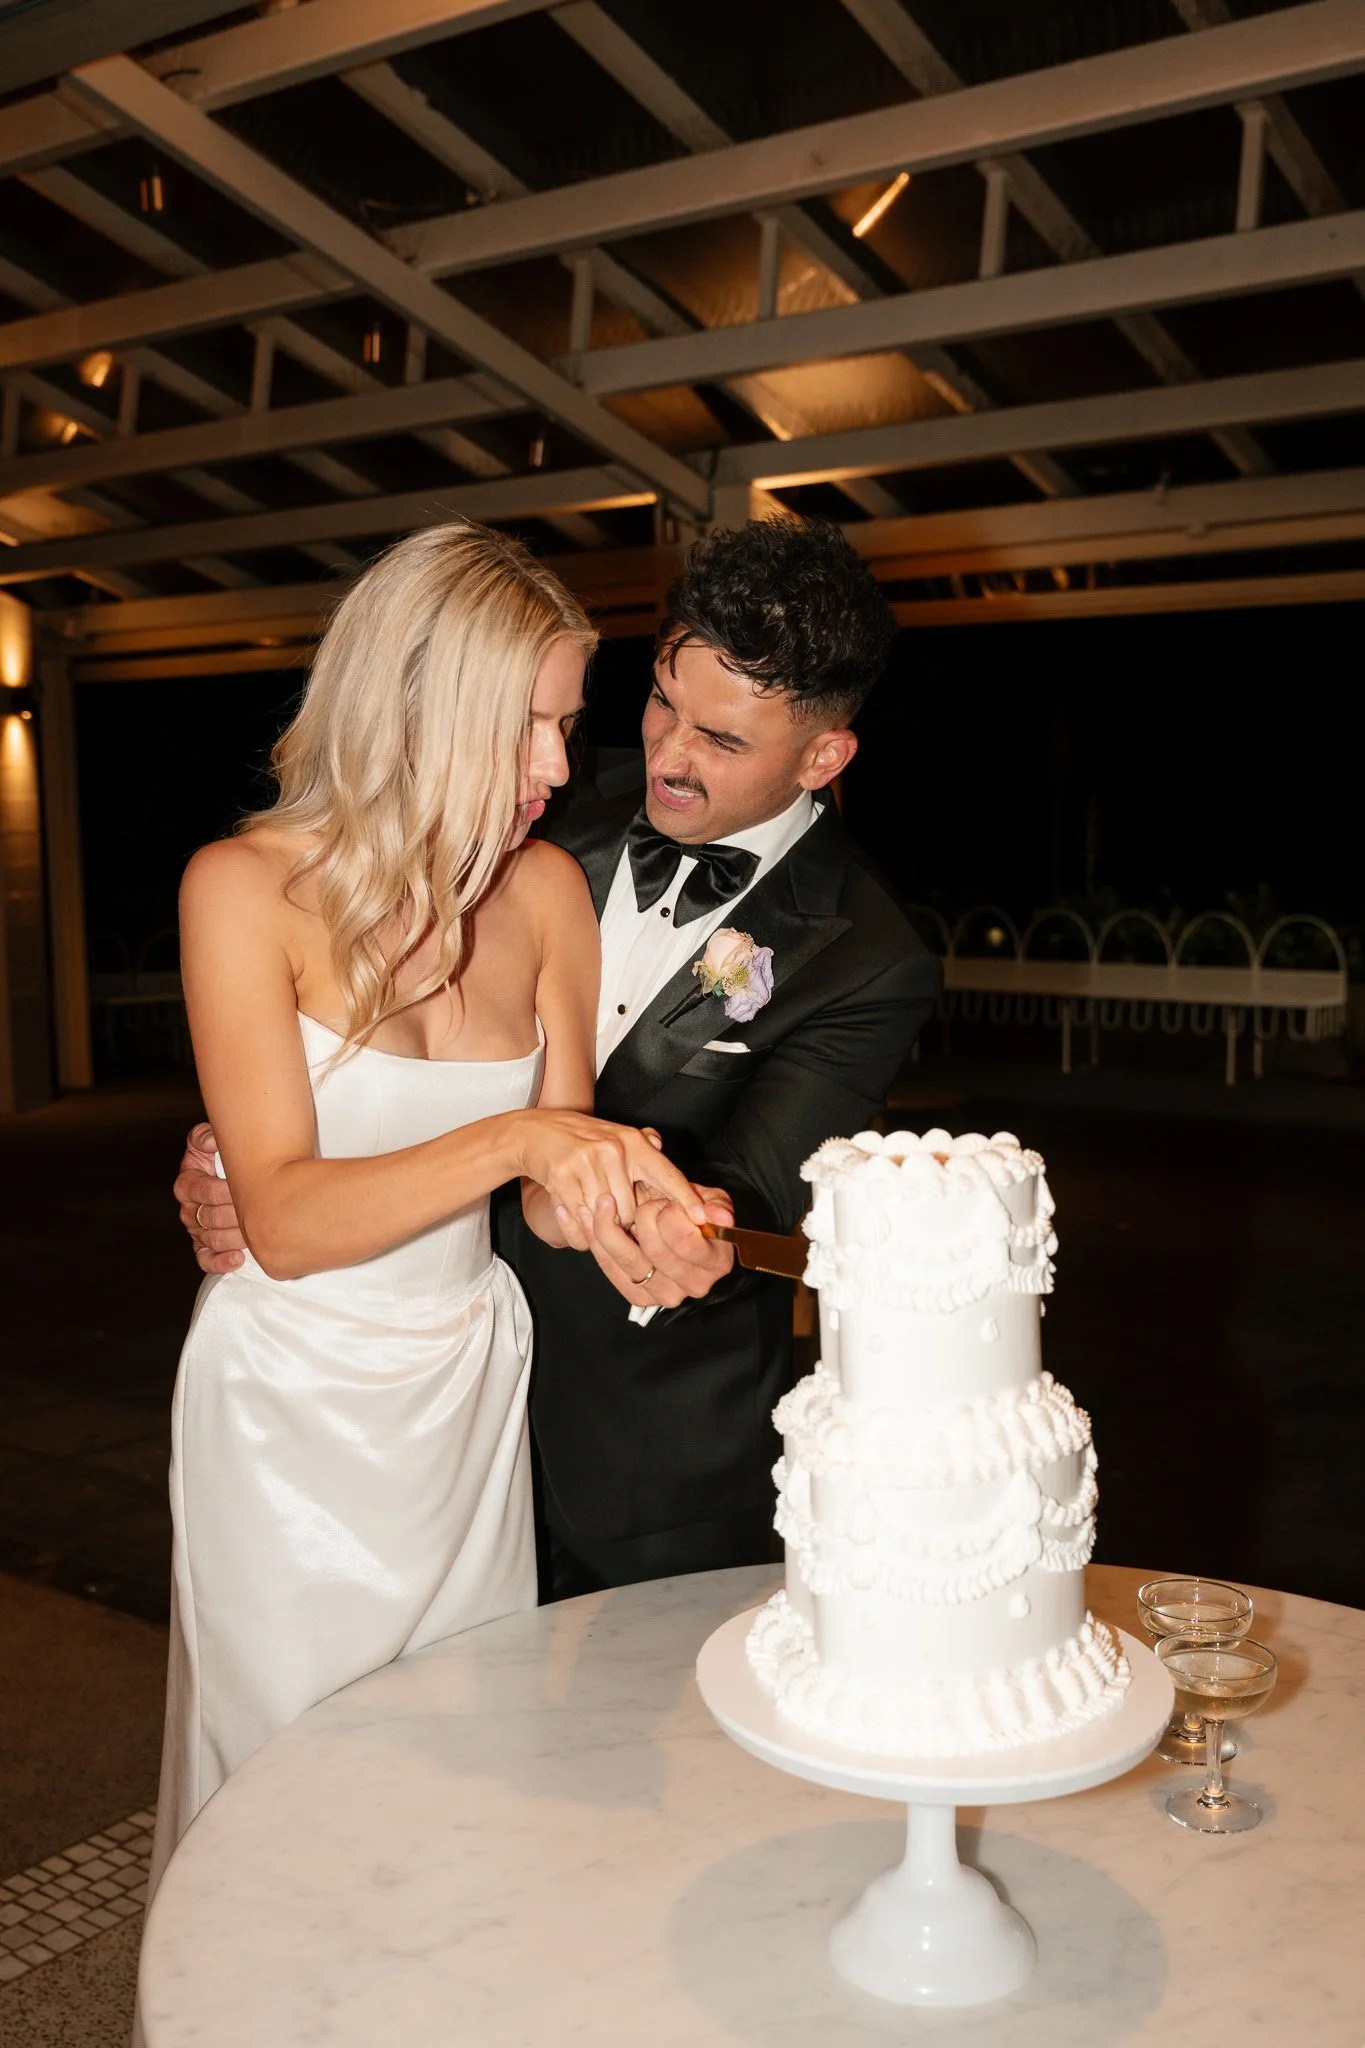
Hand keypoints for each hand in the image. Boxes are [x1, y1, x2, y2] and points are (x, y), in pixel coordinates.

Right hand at [174, 1123, 245, 1274]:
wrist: (239, 1175)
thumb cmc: (225, 1157)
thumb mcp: (211, 1141)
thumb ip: (205, 1137)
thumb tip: (211, 1142)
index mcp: (187, 1183)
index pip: (202, 1191)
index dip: (222, 1191)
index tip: (244, 1188)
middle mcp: (188, 1208)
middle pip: (209, 1217)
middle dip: (234, 1215)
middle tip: (259, 1212)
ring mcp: (196, 1229)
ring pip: (210, 1239)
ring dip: (234, 1238)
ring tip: (255, 1233)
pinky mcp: (204, 1246)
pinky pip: (206, 1259)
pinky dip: (220, 1262)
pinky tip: (238, 1259)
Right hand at [515, 1111, 704, 1233]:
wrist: (533, 1133)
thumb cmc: (580, 1140)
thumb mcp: (615, 1137)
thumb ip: (641, 1148)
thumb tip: (661, 1147)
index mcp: (632, 1142)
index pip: (667, 1173)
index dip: (686, 1198)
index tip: (703, 1218)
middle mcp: (614, 1150)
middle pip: (633, 1211)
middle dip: (623, 1218)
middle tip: (607, 1204)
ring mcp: (588, 1163)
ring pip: (607, 1217)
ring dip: (597, 1221)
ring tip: (586, 1202)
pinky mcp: (563, 1178)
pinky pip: (580, 1220)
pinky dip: (577, 1226)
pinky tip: (571, 1207)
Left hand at [566, 1182, 735, 1308]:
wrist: (681, 1235)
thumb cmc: (697, 1215)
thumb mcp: (712, 1202)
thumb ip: (715, 1205)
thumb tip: (715, 1215)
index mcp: (716, 1262)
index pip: (684, 1239)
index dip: (669, 1213)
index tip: (665, 1199)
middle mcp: (694, 1285)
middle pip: (654, 1249)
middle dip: (642, 1216)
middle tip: (640, 1199)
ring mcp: (665, 1295)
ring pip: (627, 1261)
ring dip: (608, 1228)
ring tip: (599, 1202)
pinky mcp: (639, 1297)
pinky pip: (611, 1269)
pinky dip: (596, 1242)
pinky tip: (586, 1218)